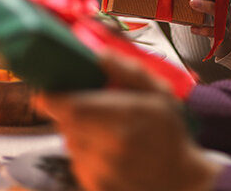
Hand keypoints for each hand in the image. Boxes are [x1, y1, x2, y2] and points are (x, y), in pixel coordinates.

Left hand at [40, 51, 220, 190]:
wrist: (179, 180)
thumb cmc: (169, 134)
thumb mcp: (159, 93)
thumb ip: (129, 71)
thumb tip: (100, 54)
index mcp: (125, 118)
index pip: (71, 108)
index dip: (53, 97)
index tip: (51, 90)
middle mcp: (110, 148)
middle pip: (66, 123)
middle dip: (71, 111)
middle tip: (91, 106)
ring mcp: (101, 171)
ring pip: (70, 142)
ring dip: (79, 132)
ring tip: (106, 131)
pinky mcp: (95, 186)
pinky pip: (77, 162)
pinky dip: (86, 152)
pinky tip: (108, 151)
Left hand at [188, 0, 230, 53]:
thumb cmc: (214, 16)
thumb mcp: (210, 1)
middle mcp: (225, 5)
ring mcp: (226, 20)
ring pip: (220, 11)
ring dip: (206, 5)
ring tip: (192, 2)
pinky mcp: (223, 34)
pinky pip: (215, 32)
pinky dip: (204, 30)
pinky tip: (193, 28)